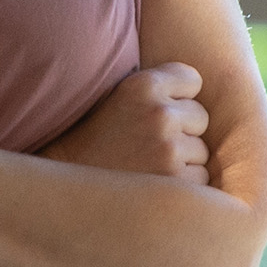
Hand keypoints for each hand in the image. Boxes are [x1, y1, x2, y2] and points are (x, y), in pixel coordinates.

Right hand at [43, 62, 210, 184]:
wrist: (65, 186)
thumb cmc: (93, 140)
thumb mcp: (118, 97)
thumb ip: (156, 86)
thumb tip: (200, 81)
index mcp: (143, 85)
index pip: (192, 80)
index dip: (177, 97)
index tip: (155, 111)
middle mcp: (158, 113)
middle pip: (200, 117)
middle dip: (182, 131)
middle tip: (145, 143)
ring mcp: (167, 148)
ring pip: (201, 151)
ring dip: (182, 160)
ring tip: (144, 165)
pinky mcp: (172, 179)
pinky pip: (199, 178)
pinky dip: (182, 184)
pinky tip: (150, 183)